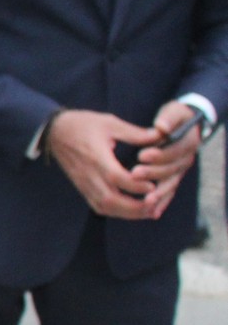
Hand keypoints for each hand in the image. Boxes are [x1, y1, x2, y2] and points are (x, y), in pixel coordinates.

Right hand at [44, 108, 164, 218]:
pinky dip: (116, 212)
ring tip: (148, 211)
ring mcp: (84, 184)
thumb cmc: (83, 125)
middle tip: (155, 204)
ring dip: (127, 213)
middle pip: (111, 200)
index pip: (117, 178)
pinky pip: (98, 206)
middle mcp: (89, 175)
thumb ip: (136, 133)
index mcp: (97, 157)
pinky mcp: (82, 188)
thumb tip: (162, 135)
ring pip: (105, 207)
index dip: (136, 185)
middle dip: (135, 207)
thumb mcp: (110, 123)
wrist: (54, 132)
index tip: (153, 186)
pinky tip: (130, 210)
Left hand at [132, 101, 204, 217]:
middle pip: (171, 170)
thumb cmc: (176, 116)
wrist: (185, 124)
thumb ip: (169, 118)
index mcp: (189, 142)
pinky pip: (169, 193)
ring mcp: (181, 170)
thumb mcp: (174, 111)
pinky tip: (152, 213)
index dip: (159, 155)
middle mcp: (187, 159)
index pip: (174, 151)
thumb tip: (161, 126)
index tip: (141, 155)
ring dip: (158, 193)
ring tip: (145, 200)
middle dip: (153, 173)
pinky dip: (162, 203)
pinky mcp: (173, 178)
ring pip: (170, 185)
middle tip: (134, 174)